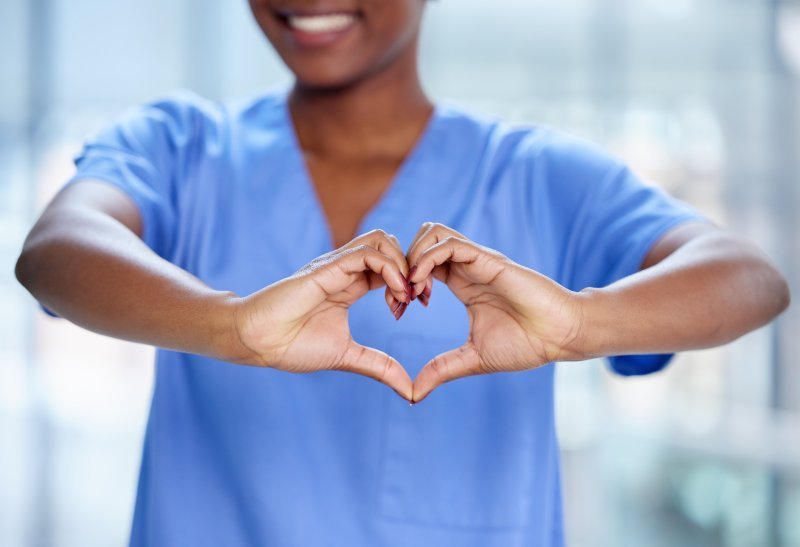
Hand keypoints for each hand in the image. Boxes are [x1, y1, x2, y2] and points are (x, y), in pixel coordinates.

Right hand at [232, 229, 414, 400]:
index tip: (415, 307)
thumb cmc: (293, 346)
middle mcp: (345, 270)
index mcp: (351, 285)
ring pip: (380, 240)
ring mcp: (336, 266)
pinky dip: (389, 268)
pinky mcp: (327, 268)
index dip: (410, 282)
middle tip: (416, 298)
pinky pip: (366, 253)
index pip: (390, 267)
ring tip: (405, 294)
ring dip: (402, 263)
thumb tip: (410, 390)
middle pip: (390, 245)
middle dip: (412, 267)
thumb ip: (380, 367)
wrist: (258, 341)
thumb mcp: (348, 357)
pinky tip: (395, 293)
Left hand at [405, 222, 584, 402]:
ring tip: (412, 290)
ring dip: (413, 257)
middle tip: (400, 298)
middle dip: (401, 265)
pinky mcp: (489, 260)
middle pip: (421, 241)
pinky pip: (450, 244)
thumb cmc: (527, 344)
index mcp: (462, 283)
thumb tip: (413, 393)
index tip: (399, 310)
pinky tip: (423, 286)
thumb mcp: (473, 359)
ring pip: (432, 233)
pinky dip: (428, 259)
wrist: (562, 336)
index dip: (402, 281)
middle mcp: (467, 267)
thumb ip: (442, 370)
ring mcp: (477, 260)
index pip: (421, 264)